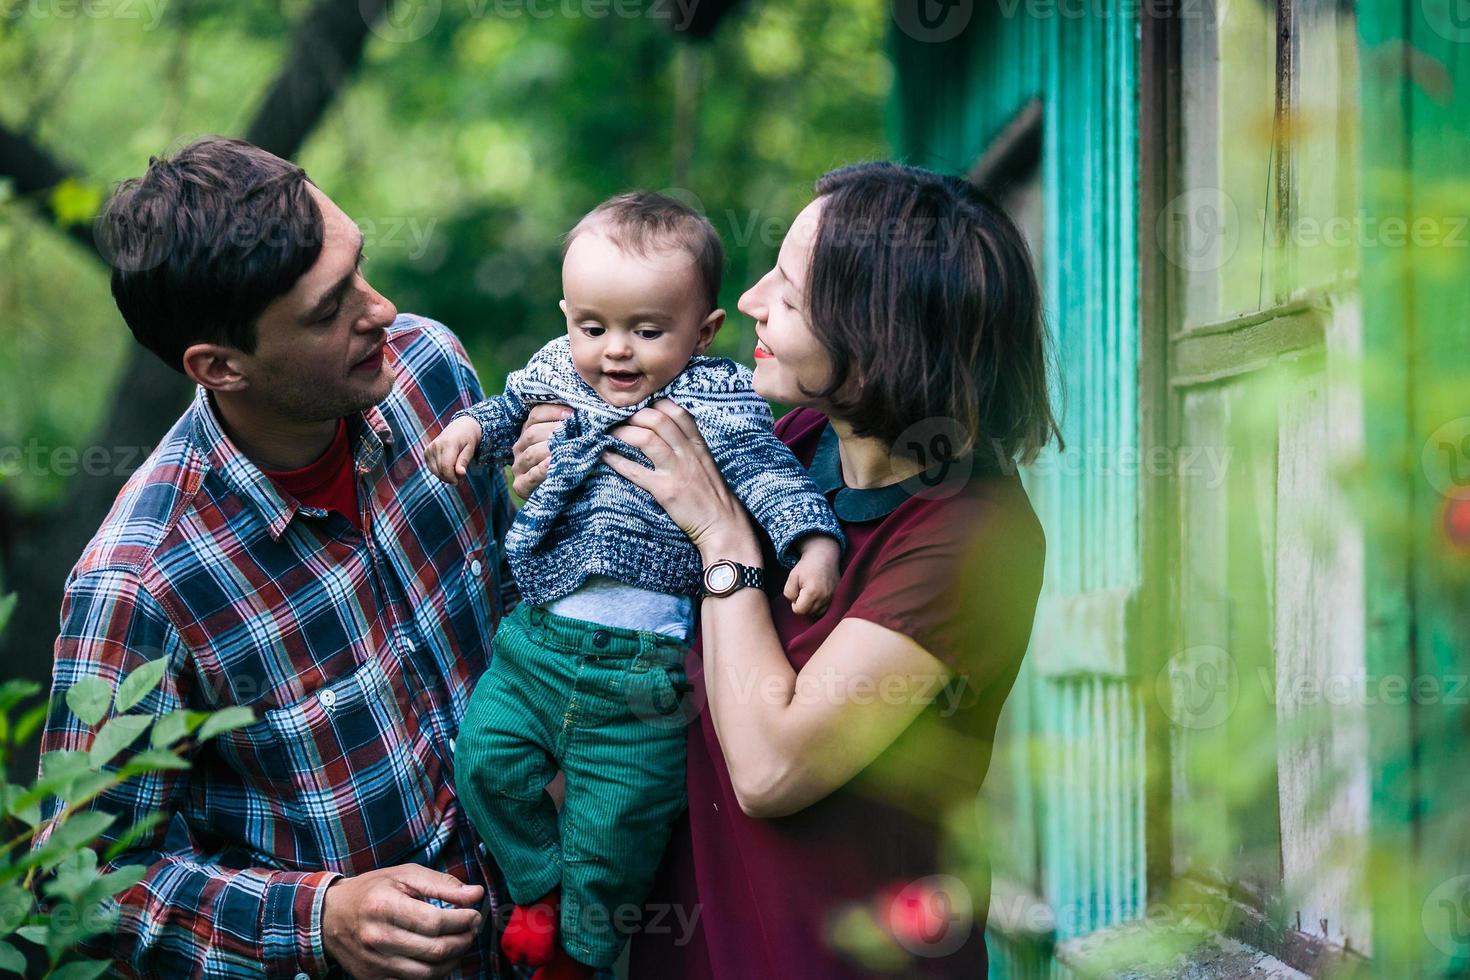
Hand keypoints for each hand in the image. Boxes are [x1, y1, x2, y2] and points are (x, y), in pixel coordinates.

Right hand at [320, 865, 484, 979]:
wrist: (330, 916)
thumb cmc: (372, 891)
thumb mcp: (405, 876)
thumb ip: (442, 885)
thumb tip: (476, 894)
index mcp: (385, 906)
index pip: (435, 921)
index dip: (462, 920)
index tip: (474, 914)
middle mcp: (378, 937)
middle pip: (435, 949)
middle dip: (463, 940)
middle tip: (472, 929)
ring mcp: (374, 962)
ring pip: (428, 972)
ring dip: (453, 959)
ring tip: (460, 943)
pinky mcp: (373, 978)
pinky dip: (434, 973)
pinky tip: (440, 957)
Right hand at [426, 416, 482, 485]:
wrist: (461, 426)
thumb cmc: (468, 439)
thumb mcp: (470, 449)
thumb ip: (464, 461)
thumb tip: (460, 473)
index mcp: (449, 443)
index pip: (446, 467)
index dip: (451, 477)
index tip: (458, 481)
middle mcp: (436, 445)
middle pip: (440, 470)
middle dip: (449, 477)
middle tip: (459, 476)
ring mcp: (430, 448)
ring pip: (434, 471)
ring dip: (444, 476)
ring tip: (454, 471)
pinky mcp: (427, 451)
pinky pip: (431, 467)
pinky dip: (439, 471)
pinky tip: (447, 468)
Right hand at [510, 403, 572, 498]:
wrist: (566, 497)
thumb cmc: (570, 464)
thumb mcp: (569, 444)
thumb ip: (571, 429)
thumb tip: (585, 412)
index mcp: (529, 432)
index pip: (536, 414)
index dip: (554, 411)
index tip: (574, 414)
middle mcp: (520, 447)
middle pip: (532, 433)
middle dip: (555, 430)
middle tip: (576, 431)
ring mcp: (518, 467)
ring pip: (531, 453)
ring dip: (550, 448)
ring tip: (568, 446)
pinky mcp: (520, 486)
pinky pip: (531, 476)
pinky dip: (543, 469)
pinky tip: (554, 463)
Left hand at [601, 400, 758, 559]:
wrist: (724, 524)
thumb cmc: (713, 496)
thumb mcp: (706, 463)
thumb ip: (689, 446)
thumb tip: (666, 434)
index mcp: (698, 444)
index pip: (675, 411)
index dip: (654, 406)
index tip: (640, 411)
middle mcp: (687, 452)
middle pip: (657, 419)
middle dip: (634, 416)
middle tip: (620, 422)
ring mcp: (676, 470)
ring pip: (646, 439)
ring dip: (623, 434)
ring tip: (610, 435)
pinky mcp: (665, 491)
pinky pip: (636, 471)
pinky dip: (617, 461)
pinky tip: (605, 456)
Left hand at [784, 535, 839, 615]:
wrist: (824, 556)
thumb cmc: (806, 566)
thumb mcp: (792, 577)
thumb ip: (789, 593)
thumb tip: (795, 604)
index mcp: (812, 592)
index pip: (799, 611)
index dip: (794, 603)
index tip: (797, 592)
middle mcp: (825, 597)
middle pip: (809, 613)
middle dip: (803, 604)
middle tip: (804, 590)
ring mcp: (832, 598)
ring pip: (818, 613)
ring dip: (812, 606)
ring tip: (811, 592)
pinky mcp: (837, 597)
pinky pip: (826, 609)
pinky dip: (820, 605)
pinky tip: (818, 595)